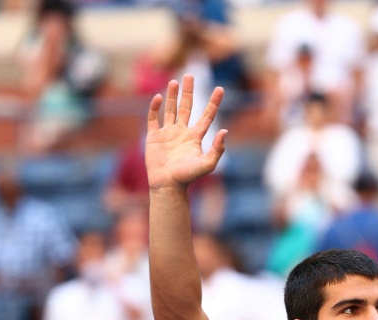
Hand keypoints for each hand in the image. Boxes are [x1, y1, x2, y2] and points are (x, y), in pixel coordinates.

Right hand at [145, 75, 226, 189]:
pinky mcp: (154, 137)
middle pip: (187, 107)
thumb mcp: (207, 164)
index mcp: (195, 137)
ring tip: (175, 81)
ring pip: (170, 110)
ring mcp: (168, 133)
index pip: (207, 115)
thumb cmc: (188, 177)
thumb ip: (217, 149)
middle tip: (190, 75)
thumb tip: (225, 131)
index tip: (220, 89)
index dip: (214, 102)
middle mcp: (182, 132)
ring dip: (172, 96)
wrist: (168, 185)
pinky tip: (158, 98)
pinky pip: (153, 118)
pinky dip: (155, 108)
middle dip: (188, 92)